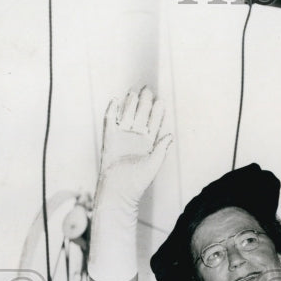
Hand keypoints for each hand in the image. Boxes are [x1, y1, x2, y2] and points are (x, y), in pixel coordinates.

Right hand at [96, 87, 171, 209]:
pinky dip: (111, 111)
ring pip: (126, 116)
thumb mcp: (154, 164)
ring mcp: (122, 137)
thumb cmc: (138, 181)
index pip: (154, 123)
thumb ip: (161, 149)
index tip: (161, 101)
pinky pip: (109, 122)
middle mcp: (136, 138)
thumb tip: (170, 135)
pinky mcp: (109, 139)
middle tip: (147, 90)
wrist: (119, 190)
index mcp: (149, 143)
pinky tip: (115, 101)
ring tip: (133, 92)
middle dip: (144, 103)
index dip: (157, 113)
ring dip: (129, 104)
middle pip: (141, 116)